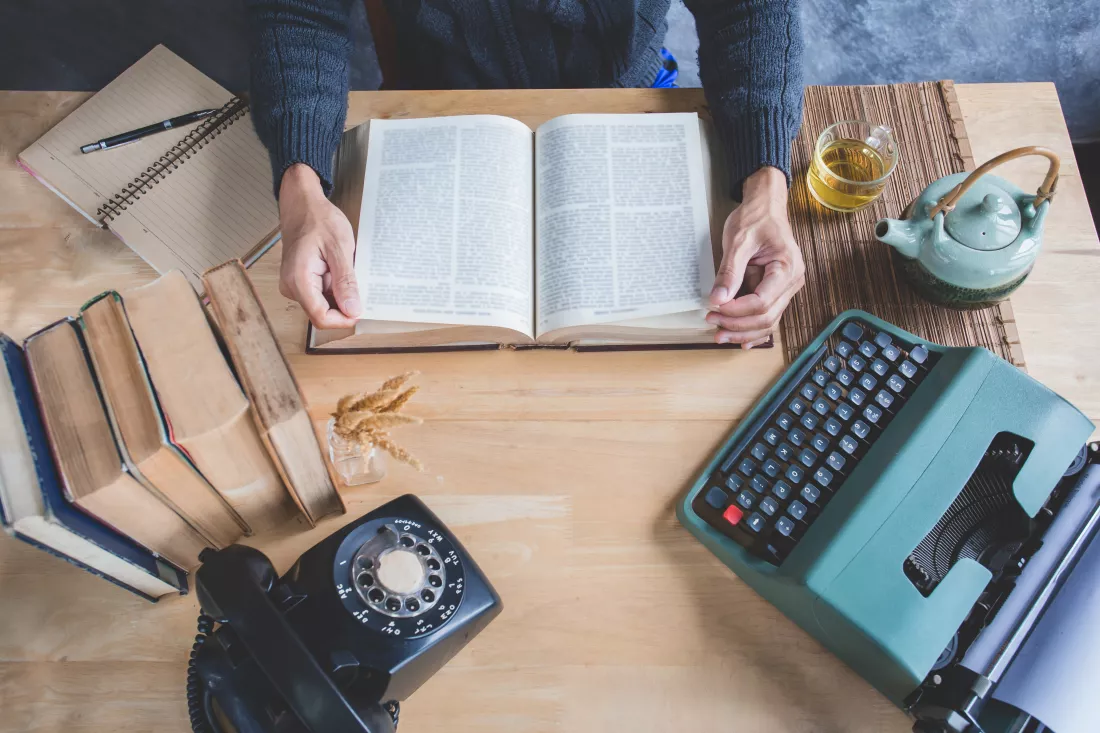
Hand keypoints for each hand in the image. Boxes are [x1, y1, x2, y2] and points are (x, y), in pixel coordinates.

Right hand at [277, 164, 360, 328]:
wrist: (302, 204)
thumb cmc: (319, 219)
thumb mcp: (339, 248)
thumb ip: (345, 282)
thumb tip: (352, 311)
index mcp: (299, 279)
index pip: (321, 317)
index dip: (343, 319)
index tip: (361, 309)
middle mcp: (292, 286)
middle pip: (322, 313)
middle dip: (343, 305)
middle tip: (358, 283)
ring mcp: (294, 285)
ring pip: (323, 304)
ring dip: (340, 294)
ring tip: (347, 270)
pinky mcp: (300, 282)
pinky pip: (321, 294)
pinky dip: (335, 287)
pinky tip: (340, 270)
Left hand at [706, 166, 804, 347]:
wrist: (765, 207)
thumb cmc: (756, 218)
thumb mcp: (739, 241)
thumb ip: (730, 272)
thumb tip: (718, 299)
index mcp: (787, 268)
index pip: (761, 301)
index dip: (736, 310)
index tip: (714, 308)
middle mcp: (792, 282)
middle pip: (766, 316)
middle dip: (737, 325)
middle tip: (711, 322)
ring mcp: (786, 288)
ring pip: (768, 321)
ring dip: (743, 331)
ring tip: (719, 335)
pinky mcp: (776, 291)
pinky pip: (767, 315)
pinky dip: (752, 329)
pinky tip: (740, 340)